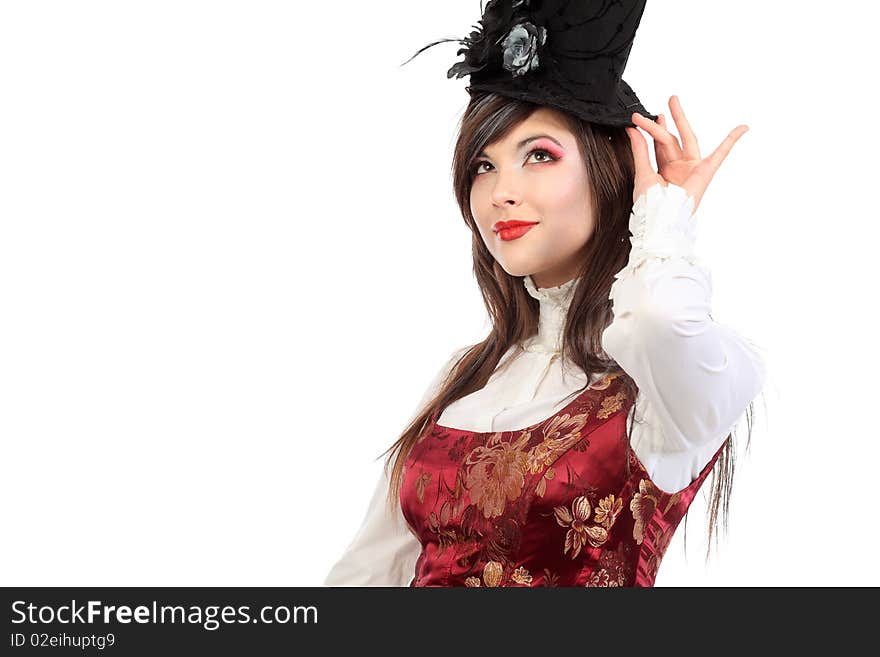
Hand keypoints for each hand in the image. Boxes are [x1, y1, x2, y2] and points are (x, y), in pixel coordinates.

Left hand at [626, 95, 748, 212]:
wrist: (660, 221)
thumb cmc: (650, 205)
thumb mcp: (642, 172)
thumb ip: (640, 149)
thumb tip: (633, 129)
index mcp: (664, 170)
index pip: (658, 145)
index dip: (649, 130)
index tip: (636, 118)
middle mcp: (678, 168)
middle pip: (670, 138)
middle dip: (666, 120)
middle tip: (665, 102)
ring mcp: (692, 168)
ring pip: (684, 139)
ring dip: (679, 120)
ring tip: (673, 101)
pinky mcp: (705, 172)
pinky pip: (721, 154)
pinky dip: (731, 141)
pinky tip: (743, 128)